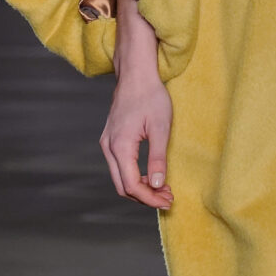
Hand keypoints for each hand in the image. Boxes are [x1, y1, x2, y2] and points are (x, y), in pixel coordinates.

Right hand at [100, 0, 172, 209]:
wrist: (136, 74)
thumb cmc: (151, 96)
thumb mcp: (161, 128)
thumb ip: (158, 158)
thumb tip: (158, 185)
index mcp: (120, 146)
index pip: (132, 185)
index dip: (150, 198)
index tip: (168, 201)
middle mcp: (108, 147)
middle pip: (123, 186)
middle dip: (145, 197)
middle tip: (168, 198)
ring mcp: (107, 143)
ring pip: (119, 178)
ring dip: (140, 188)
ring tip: (163, 189)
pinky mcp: (110, 139)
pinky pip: (119, 167)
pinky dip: (134, 176)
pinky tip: (151, 176)